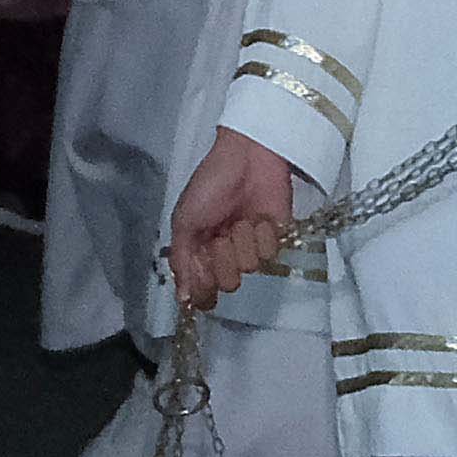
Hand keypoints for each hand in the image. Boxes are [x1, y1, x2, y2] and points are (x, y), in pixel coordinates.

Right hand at [170, 129, 293, 309]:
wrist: (247, 158)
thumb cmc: (210, 185)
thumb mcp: (184, 220)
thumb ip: (181, 259)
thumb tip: (182, 299)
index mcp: (201, 250)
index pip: (202, 288)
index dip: (203, 285)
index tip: (203, 271)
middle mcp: (226, 254)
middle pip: (227, 283)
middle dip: (224, 260)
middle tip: (221, 237)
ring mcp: (251, 247)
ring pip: (250, 268)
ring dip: (243, 241)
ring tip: (241, 218)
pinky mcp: (275, 239)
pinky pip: (270, 254)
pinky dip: (262, 235)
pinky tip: (259, 217)